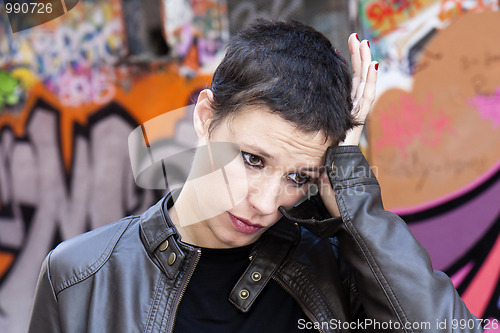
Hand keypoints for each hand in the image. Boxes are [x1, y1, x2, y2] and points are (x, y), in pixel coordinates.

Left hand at [319, 34, 377, 216]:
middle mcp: (348, 125)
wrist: (343, 204)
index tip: (342, 55)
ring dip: (362, 66)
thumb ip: (309, 150)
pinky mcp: (355, 131)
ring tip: (362, 43)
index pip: (346, 95)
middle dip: (355, 63)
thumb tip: (290, 146)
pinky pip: (362, 102)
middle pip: (354, 86)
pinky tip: (370, 66)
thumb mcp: (312, 165)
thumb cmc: (327, 190)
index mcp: (338, 128)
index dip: (347, 75)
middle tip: (355, 40)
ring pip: (360, 89)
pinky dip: (367, 84)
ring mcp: (353, 127)